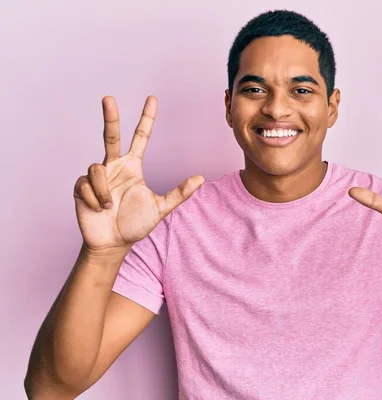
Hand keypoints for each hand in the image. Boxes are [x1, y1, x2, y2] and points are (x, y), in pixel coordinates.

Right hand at [74, 96, 203, 253]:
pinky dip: (94, 199)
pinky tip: (97, 209)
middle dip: (110, 117)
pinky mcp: (81, 186)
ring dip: (104, 191)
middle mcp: (114, 166)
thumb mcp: (161, 208)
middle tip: (108, 98)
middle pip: (111, 135)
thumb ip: (180, 193)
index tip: (152, 99)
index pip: (140, 137)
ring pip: (97, 169)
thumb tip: (201, 178)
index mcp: (133, 167)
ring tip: (109, 206)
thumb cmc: (135, 225)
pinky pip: (85, 184)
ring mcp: (97, 175)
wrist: (113, 243)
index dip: (146, 119)